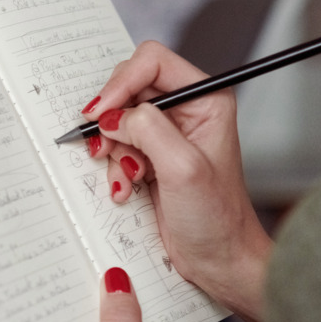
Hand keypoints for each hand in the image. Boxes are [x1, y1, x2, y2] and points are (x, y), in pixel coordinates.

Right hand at [82, 42, 271, 321]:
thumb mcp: (182, 168)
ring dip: (112, 150)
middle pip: (128, 88)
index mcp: (206, 99)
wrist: (218, 259)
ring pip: (116, 120)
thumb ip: (148, 130)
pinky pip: (115, 147)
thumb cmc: (217, 219)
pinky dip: (113, 167)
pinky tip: (126, 189)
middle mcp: (185, 111)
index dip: (121, 83)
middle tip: (104, 147)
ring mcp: (166, 135)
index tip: (101, 113)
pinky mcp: (150, 157)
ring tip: (127, 178)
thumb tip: (113, 115)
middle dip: (112, 121)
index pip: (151, 62)